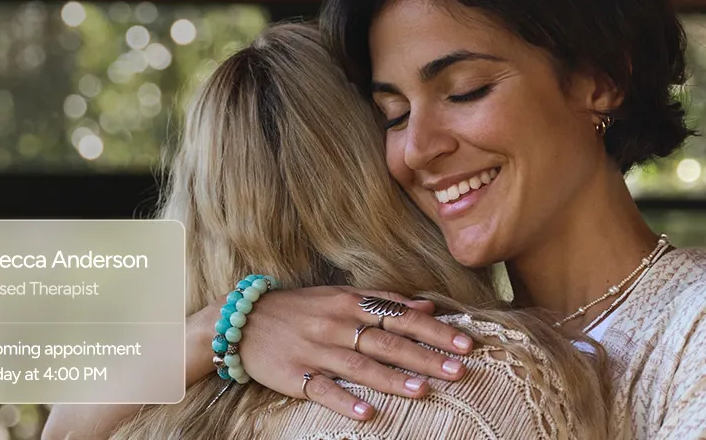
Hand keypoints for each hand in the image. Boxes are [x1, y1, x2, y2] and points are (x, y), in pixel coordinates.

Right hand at [236, 286, 472, 419]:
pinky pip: (323, 389)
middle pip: (387, 341)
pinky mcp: (295, 374)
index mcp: (349, 303)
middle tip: (460, 369)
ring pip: (360, 365)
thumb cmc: (299, 307)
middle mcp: (336, 324)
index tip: (466, 341)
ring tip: (423, 391)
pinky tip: (368, 414)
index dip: (434, 329)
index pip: (400, 315)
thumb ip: (382, 300)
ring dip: (392, 379)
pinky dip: (345, 400)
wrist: (242, 319)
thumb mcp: (339, 295)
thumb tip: (426, 304)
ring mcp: (316, 350)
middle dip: (426, 356)